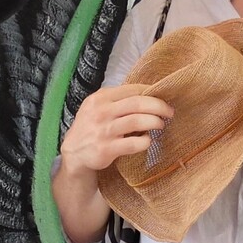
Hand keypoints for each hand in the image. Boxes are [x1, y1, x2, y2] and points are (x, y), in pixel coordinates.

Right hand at [59, 84, 173, 176]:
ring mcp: (103, 131)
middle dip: (159, 106)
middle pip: (138, 103)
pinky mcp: (106, 149)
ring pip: (137, 121)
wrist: (74, 152)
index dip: (151, 92)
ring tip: (160, 124)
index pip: (132, 89)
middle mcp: (101, 112)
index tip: (163, 97)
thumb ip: (118, 100)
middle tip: (169, 112)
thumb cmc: (92, 127)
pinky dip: (145, 141)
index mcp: (100, 98)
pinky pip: (134, 143)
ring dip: (154, 122)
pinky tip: (146, 141)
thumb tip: (149, 94)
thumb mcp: (98, 107)